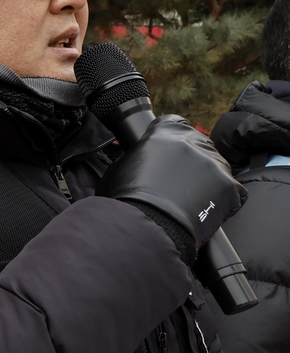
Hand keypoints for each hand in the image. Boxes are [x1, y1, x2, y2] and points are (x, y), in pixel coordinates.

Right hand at [98, 114, 245, 251]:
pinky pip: (232, 193)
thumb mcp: (120, 167)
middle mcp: (193, 141)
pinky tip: (203, 211)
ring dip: (206, 182)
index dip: (171, 140)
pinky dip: (221, 203)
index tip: (168, 155)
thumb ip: (139, 156)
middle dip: (191, 163)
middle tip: (177, 185)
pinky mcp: (230, 186)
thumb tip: (143, 159)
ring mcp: (215, 163)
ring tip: (189, 203)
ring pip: (216, 169)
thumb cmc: (125, 200)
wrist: (144, 228)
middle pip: (199, 146)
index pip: (175, 124)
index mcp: (166, 131)